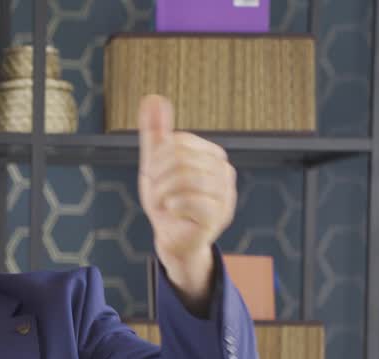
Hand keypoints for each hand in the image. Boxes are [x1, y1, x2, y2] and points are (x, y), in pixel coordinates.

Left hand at [137, 95, 236, 305]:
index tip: (155, 177)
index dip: (158, 159)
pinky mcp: (218, 216)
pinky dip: (173, 205)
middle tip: (157, 193)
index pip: (179, 142)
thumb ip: (156, 133)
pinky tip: (172, 211)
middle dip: (159, 177)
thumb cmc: (168, 202)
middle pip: (181, 158)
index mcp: (213, 155)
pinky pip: (191, 201)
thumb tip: (152, 98)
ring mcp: (225, 195)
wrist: (173, 240)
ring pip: (185, 178)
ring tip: (164, 203)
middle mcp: (225, 172)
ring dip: (163, 192)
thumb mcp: (156, 165)